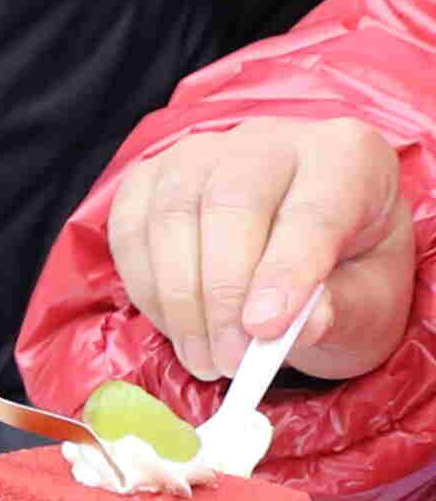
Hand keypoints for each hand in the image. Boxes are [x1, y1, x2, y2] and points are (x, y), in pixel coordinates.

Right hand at [105, 117, 417, 387]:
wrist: (302, 255)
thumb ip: (344, 311)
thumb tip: (297, 327)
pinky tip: (177, 327)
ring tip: (205, 359)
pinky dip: (147, 288)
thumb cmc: (348, 275)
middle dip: (223, 293)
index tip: (266, 331)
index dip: (286, 271)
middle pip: (231, 202)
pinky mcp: (149, 176)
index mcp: (347, 156)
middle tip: (230, 361)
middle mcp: (270, 139)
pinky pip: (130, 229)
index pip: (313, 209)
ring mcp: (200, 151)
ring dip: (180, 300)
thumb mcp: (371, 302)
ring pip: (172, 215)